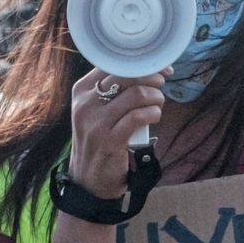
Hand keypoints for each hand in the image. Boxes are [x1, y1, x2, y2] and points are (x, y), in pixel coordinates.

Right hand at [69, 67, 166, 197]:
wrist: (88, 179)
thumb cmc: (98, 141)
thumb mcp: (95, 111)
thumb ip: (113, 92)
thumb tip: (147, 72)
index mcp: (82, 91)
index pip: (113, 64)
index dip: (142, 63)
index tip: (160, 69)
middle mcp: (86, 103)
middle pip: (127, 74)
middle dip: (152, 78)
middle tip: (161, 87)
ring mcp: (97, 122)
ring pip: (137, 94)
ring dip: (156, 98)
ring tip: (157, 106)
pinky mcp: (110, 140)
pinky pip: (139, 116)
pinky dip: (153, 113)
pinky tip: (155, 117)